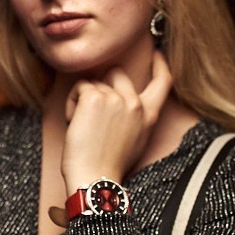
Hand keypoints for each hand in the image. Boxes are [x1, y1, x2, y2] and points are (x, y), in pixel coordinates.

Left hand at [61, 53, 173, 190]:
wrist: (96, 179)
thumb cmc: (109, 166)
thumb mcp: (135, 140)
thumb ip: (134, 117)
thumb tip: (121, 99)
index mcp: (148, 115)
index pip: (163, 81)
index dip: (160, 64)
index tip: (157, 54)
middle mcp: (135, 103)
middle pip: (117, 72)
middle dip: (102, 83)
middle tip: (92, 111)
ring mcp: (116, 99)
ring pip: (93, 83)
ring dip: (83, 101)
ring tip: (84, 127)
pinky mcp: (95, 98)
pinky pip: (79, 88)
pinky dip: (71, 104)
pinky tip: (74, 123)